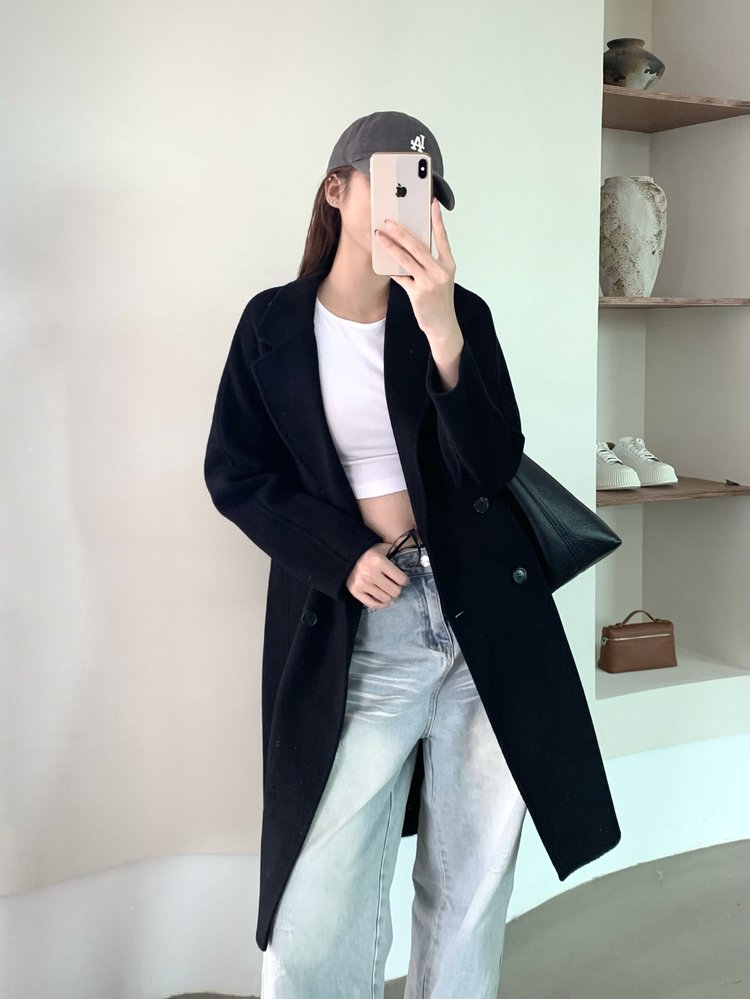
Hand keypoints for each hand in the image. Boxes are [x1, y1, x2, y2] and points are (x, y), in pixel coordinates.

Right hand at [346, 542, 410, 609]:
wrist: (346, 556)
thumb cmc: (368, 552)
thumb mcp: (382, 548)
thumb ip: (395, 553)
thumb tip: (409, 562)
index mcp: (378, 561)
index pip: (401, 579)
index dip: (405, 580)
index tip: (403, 580)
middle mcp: (370, 573)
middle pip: (395, 591)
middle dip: (397, 588)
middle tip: (394, 585)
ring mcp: (362, 584)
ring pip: (386, 599)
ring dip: (389, 596)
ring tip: (388, 591)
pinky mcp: (355, 591)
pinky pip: (373, 604)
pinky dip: (381, 604)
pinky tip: (384, 600)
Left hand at [374, 198, 460, 343]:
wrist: (442, 324)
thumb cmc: (439, 299)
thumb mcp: (440, 278)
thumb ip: (428, 263)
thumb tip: (408, 247)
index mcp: (448, 264)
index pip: (442, 237)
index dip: (437, 220)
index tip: (431, 203)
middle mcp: (440, 271)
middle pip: (418, 246)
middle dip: (401, 232)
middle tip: (388, 221)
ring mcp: (429, 282)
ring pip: (406, 260)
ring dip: (390, 247)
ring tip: (379, 236)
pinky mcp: (418, 293)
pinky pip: (401, 277)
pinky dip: (391, 269)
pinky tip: (382, 262)